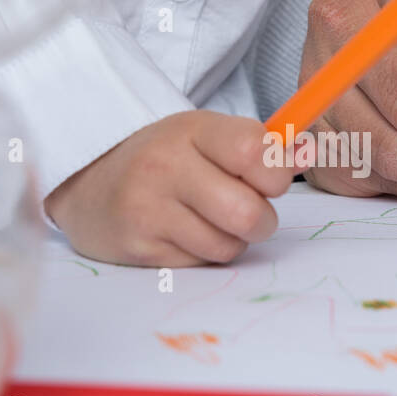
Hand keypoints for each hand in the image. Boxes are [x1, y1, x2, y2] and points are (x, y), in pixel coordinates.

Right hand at [44, 111, 297, 265]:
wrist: (87, 181)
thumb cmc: (164, 158)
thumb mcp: (205, 136)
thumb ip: (258, 146)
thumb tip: (309, 151)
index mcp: (192, 130)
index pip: (256, 152)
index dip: (277, 173)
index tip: (268, 177)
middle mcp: (167, 166)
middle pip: (249, 213)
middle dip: (261, 220)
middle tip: (245, 210)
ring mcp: (148, 209)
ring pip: (228, 247)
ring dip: (230, 240)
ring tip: (205, 219)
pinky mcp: (139, 248)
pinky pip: (200, 264)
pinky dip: (202, 255)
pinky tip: (180, 234)